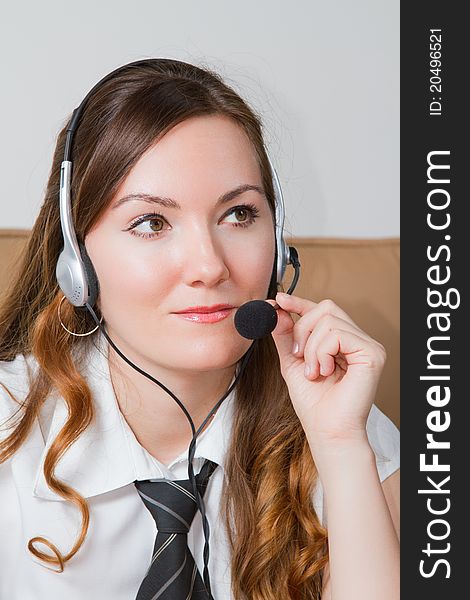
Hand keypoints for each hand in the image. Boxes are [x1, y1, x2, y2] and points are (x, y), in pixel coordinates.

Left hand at [268, 292, 386, 445]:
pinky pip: (338, 333)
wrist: (326, 430)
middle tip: (300, 356)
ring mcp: (367, 344)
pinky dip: (323, 352)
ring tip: (314, 371)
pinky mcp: (372, 352)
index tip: (278, 300)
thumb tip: (276, 311)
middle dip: (303, 329)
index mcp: (340, 341)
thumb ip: (285, 337)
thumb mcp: (292, 363)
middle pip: (326, 308)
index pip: (321, 311)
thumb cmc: (314, 404)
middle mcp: (356, 339)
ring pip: (328, 320)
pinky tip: (325, 371)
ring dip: (312, 347)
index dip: (299, 302)